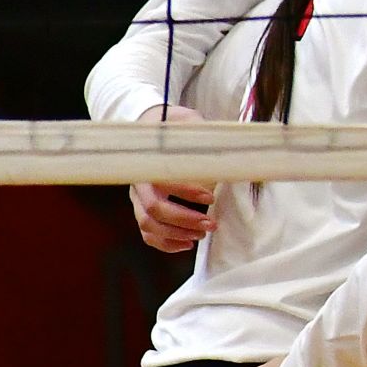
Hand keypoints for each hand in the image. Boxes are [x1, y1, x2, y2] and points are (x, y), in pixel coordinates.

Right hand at [130, 103, 215, 251]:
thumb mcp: (190, 123)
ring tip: (203, 234)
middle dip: (185, 220)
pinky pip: (147, 233)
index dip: (186, 192)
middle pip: (154, 209)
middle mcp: (139, 183)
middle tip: (212, 224)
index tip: (211, 197)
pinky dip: (166, 244)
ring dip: (177, 234)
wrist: (153, 127)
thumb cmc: (175, 127)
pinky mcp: (142, 209)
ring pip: (149, 225)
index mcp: (148, 163)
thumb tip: (228, 146)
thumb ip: (203, 135)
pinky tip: (188, 244)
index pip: (162, 183)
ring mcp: (138, 199)